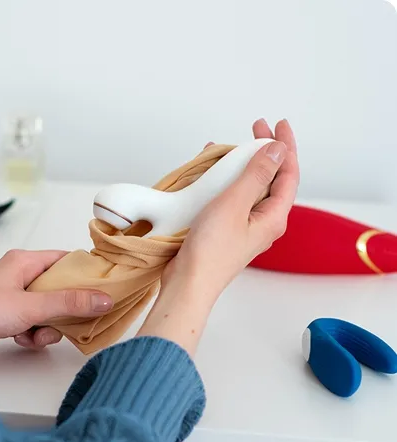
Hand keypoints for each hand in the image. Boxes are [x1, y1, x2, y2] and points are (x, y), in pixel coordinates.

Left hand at [0, 250, 112, 356]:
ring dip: (50, 326)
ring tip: (37, 333)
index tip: (103, 288)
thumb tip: (103, 299)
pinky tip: (24, 338)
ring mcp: (16, 296)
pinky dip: (35, 333)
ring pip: (51, 309)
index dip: (86, 273)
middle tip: (72, 319)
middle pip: (61, 289)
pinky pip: (37, 322)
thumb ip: (69, 303)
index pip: (67, 260)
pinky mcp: (10, 315)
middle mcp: (22, 276)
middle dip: (66, 309)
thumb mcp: (30, 306)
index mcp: (27, 261)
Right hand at [139, 119, 298, 356]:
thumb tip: (277, 150)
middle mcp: (263, 221)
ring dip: (242, 164)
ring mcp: (245, 226)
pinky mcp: (227, 229)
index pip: (288, 174)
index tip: (278, 124)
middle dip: (264, 151)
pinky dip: (226, 180)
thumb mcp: (235, 204)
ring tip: (231, 146)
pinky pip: (232, 197)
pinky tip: (211, 172)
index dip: (286, 147)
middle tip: (256, 128)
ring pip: (250, 187)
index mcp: (273, 216)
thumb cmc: (211, 249)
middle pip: (271, 179)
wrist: (189, 282)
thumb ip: (257, 175)